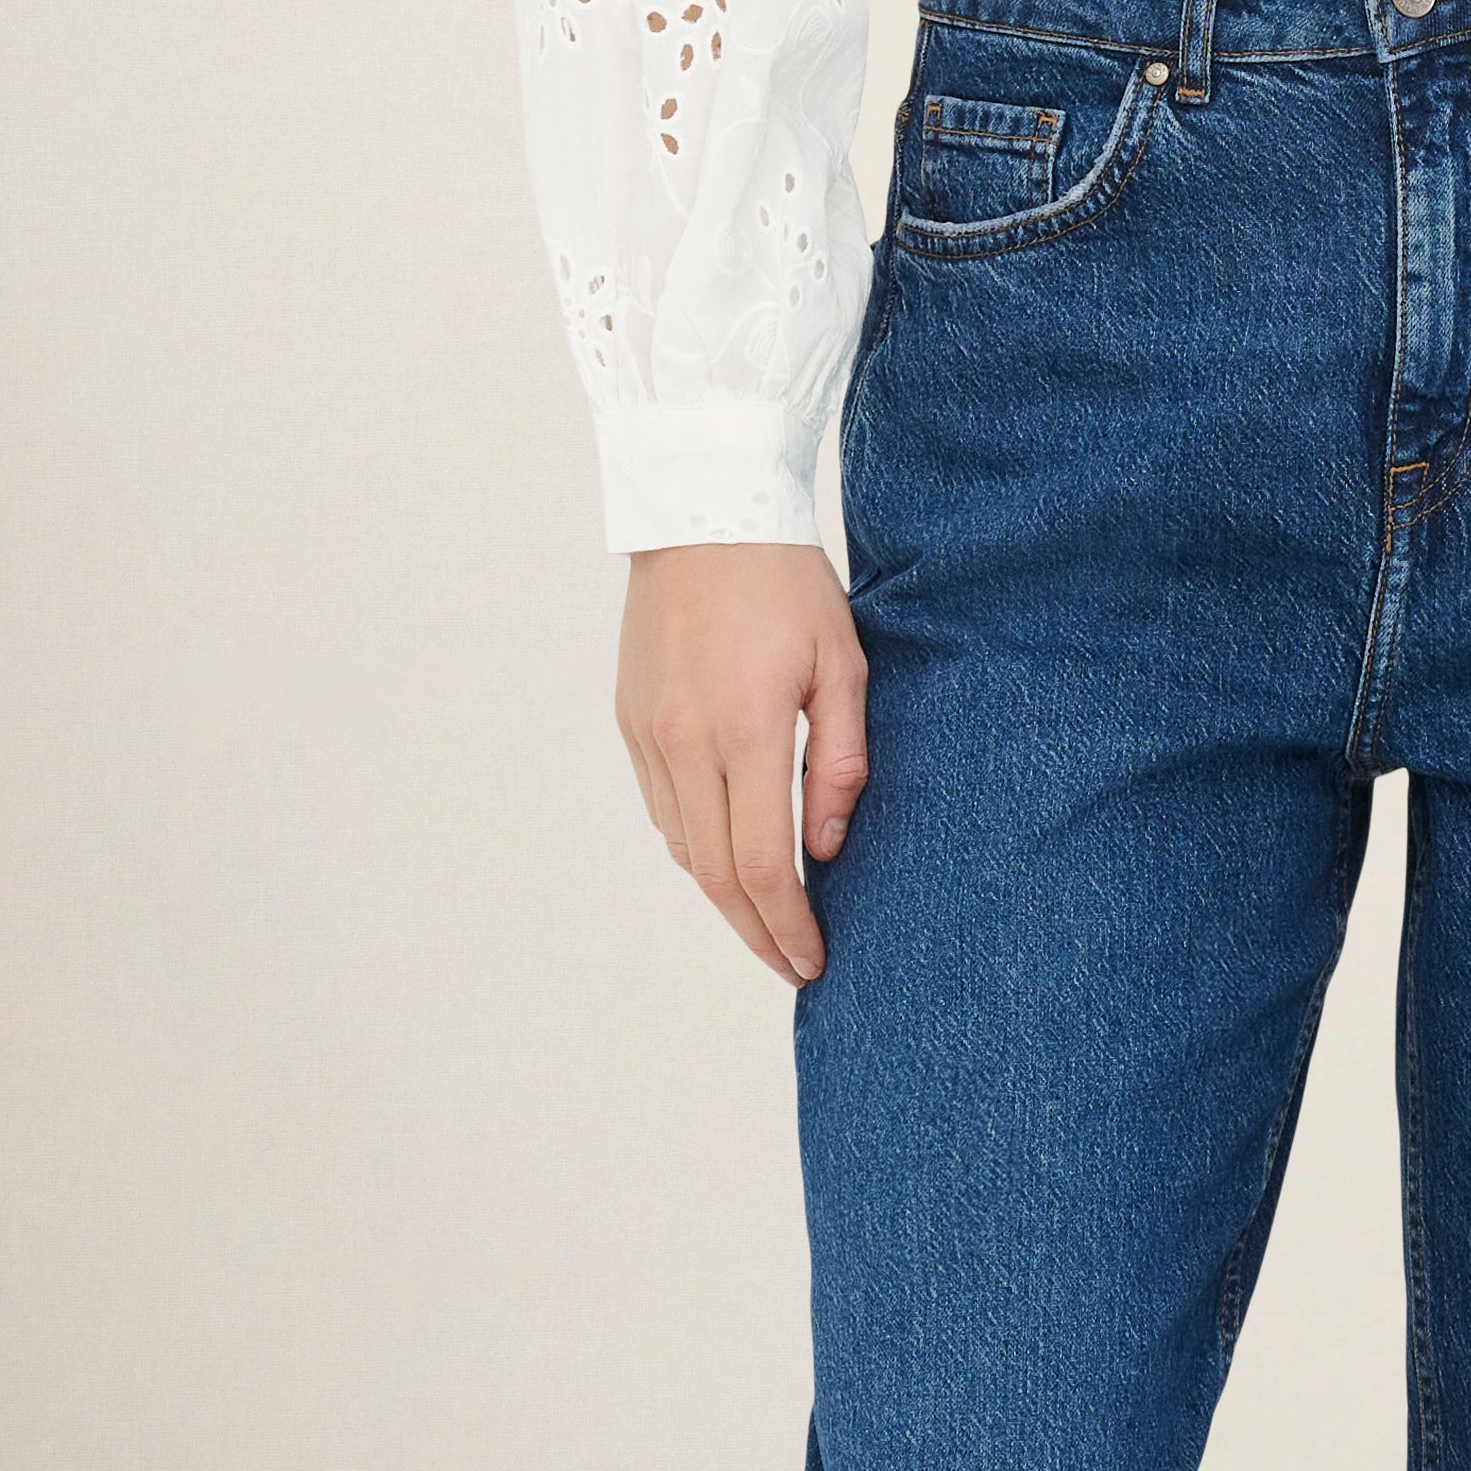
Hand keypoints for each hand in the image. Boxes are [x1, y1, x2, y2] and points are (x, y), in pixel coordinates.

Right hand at [616, 541, 871, 984]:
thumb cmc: (786, 580)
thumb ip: (840, 758)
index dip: (789, 926)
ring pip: (684, 848)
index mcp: (745, 729)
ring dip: (725, 895)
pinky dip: (696, 844)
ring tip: (769, 916)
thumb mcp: (841, 660)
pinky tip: (729, 851)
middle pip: (716, 876)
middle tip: (793, 963)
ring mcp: (648, 734)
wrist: (702, 507)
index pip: (764, 865)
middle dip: (757, 933)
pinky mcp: (628, 720)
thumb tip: (827, 846)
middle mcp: (684, 743)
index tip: (815, 959)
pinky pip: (661, 809)